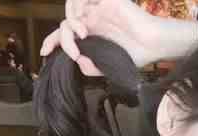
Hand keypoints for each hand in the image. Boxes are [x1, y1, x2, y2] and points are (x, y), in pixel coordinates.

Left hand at [40, 0, 161, 74]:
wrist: (153, 45)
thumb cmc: (136, 55)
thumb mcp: (109, 66)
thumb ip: (91, 67)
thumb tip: (77, 61)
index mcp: (93, 35)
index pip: (66, 35)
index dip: (52, 42)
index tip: (44, 52)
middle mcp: (93, 21)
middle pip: (65, 23)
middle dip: (62, 39)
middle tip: (74, 53)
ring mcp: (98, 10)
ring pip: (70, 9)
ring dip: (69, 23)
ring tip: (81, 36)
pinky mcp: (106, 1)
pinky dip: (77, 10)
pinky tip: (84, 26)